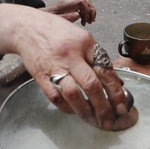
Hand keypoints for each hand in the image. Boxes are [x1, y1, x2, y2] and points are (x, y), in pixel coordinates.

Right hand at [0, 4, 134, 129]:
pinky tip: (75, 112)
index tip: (122, 107)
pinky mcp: (40, 76)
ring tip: (94, 120)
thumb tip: (117, 82)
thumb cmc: (56, 32)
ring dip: (86, 111)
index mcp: (85, 43)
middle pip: (91, 85)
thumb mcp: (82, 38)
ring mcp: (55, 66)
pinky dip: (67, 108)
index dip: (116, 92)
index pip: (106, 70)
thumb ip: (98, 59)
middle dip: (103, 107)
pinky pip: (56, 97)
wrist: (26, 27)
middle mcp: (71, 55)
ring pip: (73, 94)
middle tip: (110, 121)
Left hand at [41, 0, 96, 24]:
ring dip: (90, 13)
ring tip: (89, 22)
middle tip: (90, 20)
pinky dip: (86, 14)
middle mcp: (70, 3)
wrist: (41, 17)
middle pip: (86, 1)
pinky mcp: (71, 9)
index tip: (86, 19)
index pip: (81, 2)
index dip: (87, 9)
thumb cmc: (47, 18)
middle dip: (91, 11)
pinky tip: (85, 21)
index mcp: (66, 4)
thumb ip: (67, 17)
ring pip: (86, 4)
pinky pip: (82, 8)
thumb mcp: (56, 19)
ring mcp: (71, 5)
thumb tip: (78, 15)